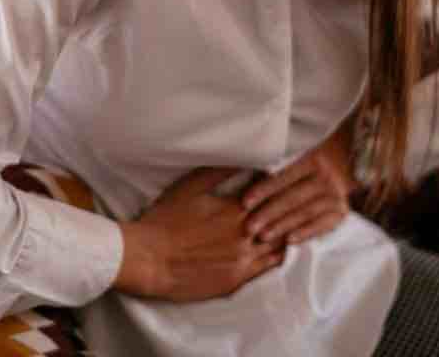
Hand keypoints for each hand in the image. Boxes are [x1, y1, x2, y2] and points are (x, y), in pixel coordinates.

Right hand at [115, 167, 284, 300]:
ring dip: (284, 232)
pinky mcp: (236, 279)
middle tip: (291, 202)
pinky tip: (280, 249)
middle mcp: (245, 234)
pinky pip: (268, 267)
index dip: (277, 187)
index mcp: (236, 209)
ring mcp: (243, 258)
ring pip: (279, 243)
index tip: (280, 182)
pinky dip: (277, 255)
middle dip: (286, 209)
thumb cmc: (164, 220)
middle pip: (280, 218)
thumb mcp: (190, 187)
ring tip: (290, 225)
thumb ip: (220, 171)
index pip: (270, 193)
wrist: (147, 260)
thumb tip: (246, 158)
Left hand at [240, 124, 355, 246]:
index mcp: (312, 159)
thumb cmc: (305, 167)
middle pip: (293, 197)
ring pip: (305, 212)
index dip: (264, 189)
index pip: (285, 176)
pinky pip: (321, 225)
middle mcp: (326, 176)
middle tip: (249, 227)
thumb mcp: (295, 159)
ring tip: (262, 236)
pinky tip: (289, 241)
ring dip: (282, 226)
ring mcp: (335, 195)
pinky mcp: (341, 212)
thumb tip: (240, 172)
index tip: (245, 202)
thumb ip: (274, 167)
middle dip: (269, 213)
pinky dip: (305, 233)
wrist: (345, 168)